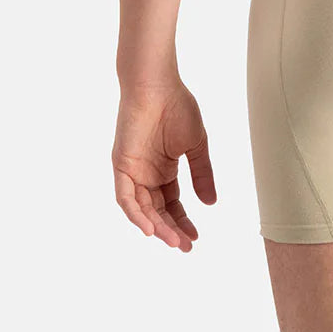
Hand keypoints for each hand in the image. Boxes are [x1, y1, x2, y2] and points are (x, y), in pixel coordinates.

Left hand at [112, 80, 216, 251]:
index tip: (196, 237)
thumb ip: (202, 173)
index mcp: (163, 168)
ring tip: (174, 241)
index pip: (171, 203)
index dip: (182, 221)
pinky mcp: (122, 166)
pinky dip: (136, 215)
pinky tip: (151, 229)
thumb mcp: (196, 145)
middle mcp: (146, 174)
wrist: (158, 85)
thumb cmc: (177, 107)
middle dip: (171, 230)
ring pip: (142, 210)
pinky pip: (126, 198)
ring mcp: (133, 172)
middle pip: (157, 211)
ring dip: (157, 227)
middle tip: (186, 246)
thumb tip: (210, 203)